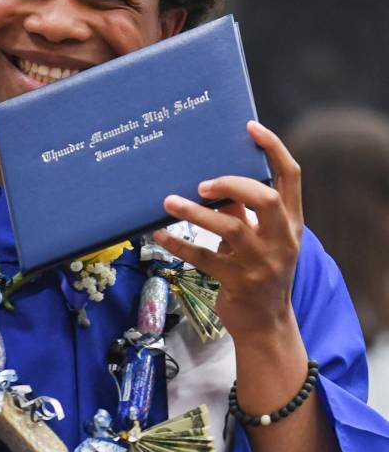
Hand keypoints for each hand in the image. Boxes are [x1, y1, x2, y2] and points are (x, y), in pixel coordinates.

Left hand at [152, 121, 303, 341]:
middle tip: (204, 183)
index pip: (291, 177)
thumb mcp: (261, 239)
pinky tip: (160, 234)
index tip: (251, 127)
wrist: (266, 324)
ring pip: (230, 229)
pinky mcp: (237, 281)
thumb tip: (216, 185)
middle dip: (233, 184)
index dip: (273, 148)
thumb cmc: (260, 271)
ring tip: (169, 202)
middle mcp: (281, 239)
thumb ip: (243, 211)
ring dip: (196, 213)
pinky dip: (179, 244)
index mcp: (291, 222)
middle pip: (265, 198)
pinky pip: (203, 258)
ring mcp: (261, 262)